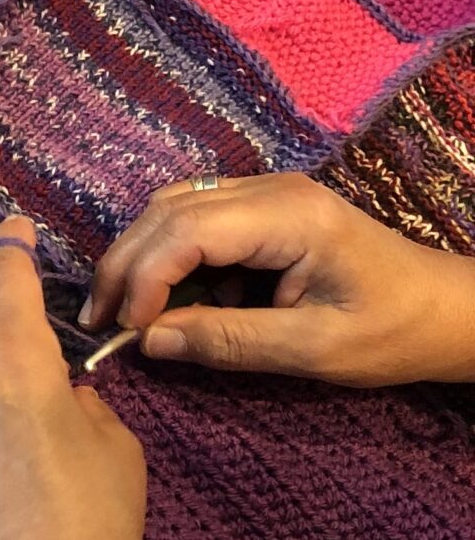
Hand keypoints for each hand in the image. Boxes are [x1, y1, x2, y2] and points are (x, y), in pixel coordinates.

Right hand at [83, 173, 474, 386]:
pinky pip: (194, 220)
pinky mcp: (264, 209)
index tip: (126, 331)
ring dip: (139, 258)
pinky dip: (168, 257)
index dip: (144, 278)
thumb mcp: (314, 350)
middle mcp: (272, 190)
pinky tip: (167, 300)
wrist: (447, 311)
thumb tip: (149, 343)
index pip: (186, 230)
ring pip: (172, 208)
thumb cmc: (392, 332)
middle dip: (126, 266)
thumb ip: (229, 342)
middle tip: (99, 322)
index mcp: (290, 216)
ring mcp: (267, 194)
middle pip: (168, 210)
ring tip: (121, 312)